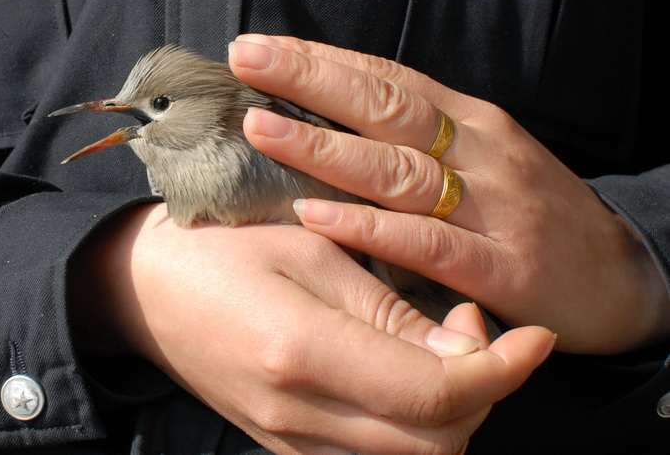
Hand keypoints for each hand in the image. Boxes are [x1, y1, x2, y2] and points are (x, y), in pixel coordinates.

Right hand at [72, 202, 554, 454]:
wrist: (142, 286)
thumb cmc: (220, 243)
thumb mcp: (309, 248)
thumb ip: (388, 309)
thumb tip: (463, 351)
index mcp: (304, 353)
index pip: (440, 396)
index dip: (503, 371)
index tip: (535, 338)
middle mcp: (299, 416)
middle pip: (438, 446)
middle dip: (480, 394)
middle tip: (467, 326)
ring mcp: (288, 440)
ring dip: (446, 413)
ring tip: (434, 345)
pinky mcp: (283, 444)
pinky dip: (406, 426)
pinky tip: (395, 371)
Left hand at [229, 35, 669, 353]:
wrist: (620, 278)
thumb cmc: (530, 212)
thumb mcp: (481, 157)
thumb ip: (417, 138)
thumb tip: (332, 114)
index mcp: (470, 121)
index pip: (387, 77)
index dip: (322, 59)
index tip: (260, 45)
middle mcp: (479, 152)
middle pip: (384, 107)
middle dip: (310, 79)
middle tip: (245, 58)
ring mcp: (491, 207)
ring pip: (397, 168)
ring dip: (324, 146)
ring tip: (261, 127)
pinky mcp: (501, 267)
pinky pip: (427, 242)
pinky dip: (369, 226)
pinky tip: (316, 213)